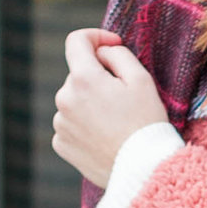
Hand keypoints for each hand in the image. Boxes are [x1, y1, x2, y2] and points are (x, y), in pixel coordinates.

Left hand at [53, 28, 172, 184]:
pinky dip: (85, 125)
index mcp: (83, 78)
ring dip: (91, 103)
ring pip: (74, 100)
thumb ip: (118, 54)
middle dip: (99, 78)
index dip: (96, 37)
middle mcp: (64, 98)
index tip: (112, 45)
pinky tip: (105, 137)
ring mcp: (60, 123)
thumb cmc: (146, 123)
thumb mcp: (141, 79)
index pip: (76, 41)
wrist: (142, 170)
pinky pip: (71, 124)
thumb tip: (102, 51)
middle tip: (125, 97)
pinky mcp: (61, 144)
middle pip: (79, 75)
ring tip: (116, 122)